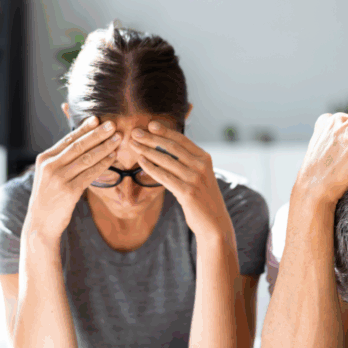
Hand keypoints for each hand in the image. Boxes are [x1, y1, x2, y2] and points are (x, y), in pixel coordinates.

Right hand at [24, 116, 121, 241]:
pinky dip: (103, 164)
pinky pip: (90, 174)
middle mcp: (50, 165)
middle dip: (97, 134)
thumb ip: (61, 160)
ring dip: (104, 147)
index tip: (97, 119)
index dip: (84, 129)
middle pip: (78, 145)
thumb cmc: (49, 198)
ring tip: (118, 139)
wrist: (40, 223)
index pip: (68, 139)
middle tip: (112, 125)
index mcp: (44, 158)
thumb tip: (82, 145)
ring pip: (86, 158)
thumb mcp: (50, 176)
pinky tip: (113, 157)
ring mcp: (59, 178)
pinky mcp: (69, 191)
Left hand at [129, 122, 235, 243]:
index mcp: (205, 158)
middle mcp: (201, 166)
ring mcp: (195, 179)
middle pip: (172, 147)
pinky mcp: (187, 192)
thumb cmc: (203, 199)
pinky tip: (141, 161)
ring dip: (147, 150)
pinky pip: (164, 176)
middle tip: (135, 132)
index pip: (182, 140)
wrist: (214, 223)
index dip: (165, 131)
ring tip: (133, 145)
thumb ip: (188, 162)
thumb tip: (167, 148)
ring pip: (165, 160)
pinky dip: (151, 167)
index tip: (150, 125)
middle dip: (151, 138)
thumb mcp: (200, 176)